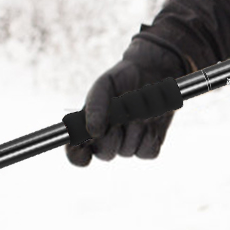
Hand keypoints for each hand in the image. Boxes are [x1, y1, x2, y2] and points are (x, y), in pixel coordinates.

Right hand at [65, 35, 186, 165]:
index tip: (84, 153)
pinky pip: (147, 152)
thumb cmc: (123, 79)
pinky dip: (150, 136)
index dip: (77, 156)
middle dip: (113, 136)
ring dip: (134, 130)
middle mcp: (108, 139)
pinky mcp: (149, 146)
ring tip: (137, 109)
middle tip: (120, 115)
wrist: (152, 72)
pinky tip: (151, 122)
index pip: (77, 152)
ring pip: (128, 151)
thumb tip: (92, 132)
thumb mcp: (105, 85)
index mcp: (90, 126)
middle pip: (105, 154)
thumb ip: (95, 106)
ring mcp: (129, 143)